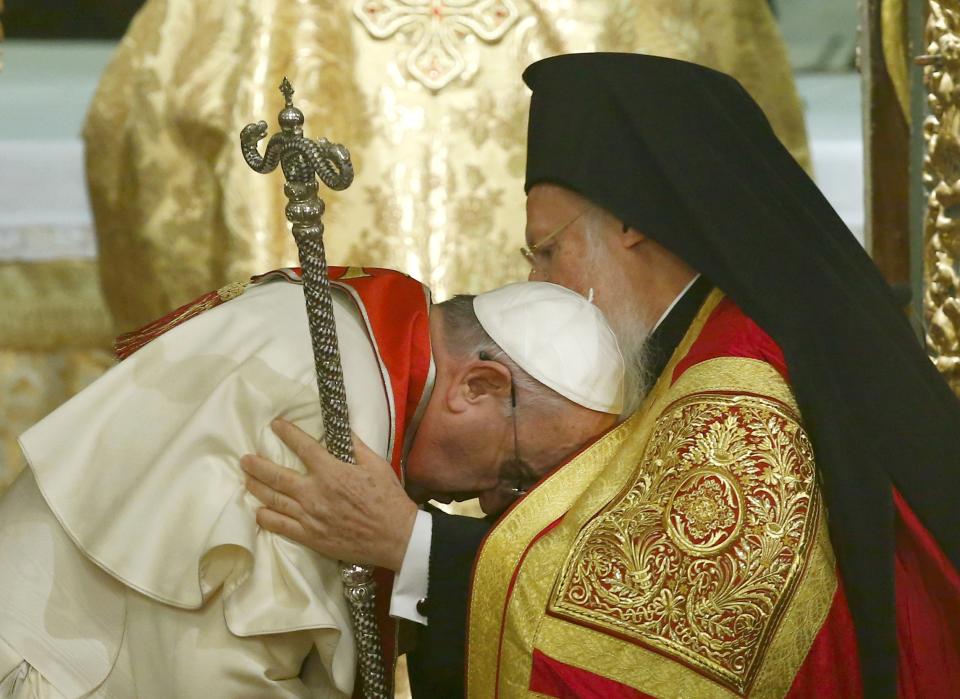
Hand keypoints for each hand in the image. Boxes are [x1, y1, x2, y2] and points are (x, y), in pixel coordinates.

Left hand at [241, 419, 417, 570]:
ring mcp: (309, 516)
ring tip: (246, 480)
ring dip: (256, 488)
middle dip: (257, 465)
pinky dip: (266, 518)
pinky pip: (280, 526)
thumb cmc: (388, 498)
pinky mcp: (310, 537)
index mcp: (331, 471)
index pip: (303, 447)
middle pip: (277, 476)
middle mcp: (315, 493)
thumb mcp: (376, 464)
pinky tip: (258, 512)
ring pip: (273, 500)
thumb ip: (355, 445)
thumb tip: (340, 427)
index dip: (287, 433)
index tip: (275, 425)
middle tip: (244, 459)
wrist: (395, 537)